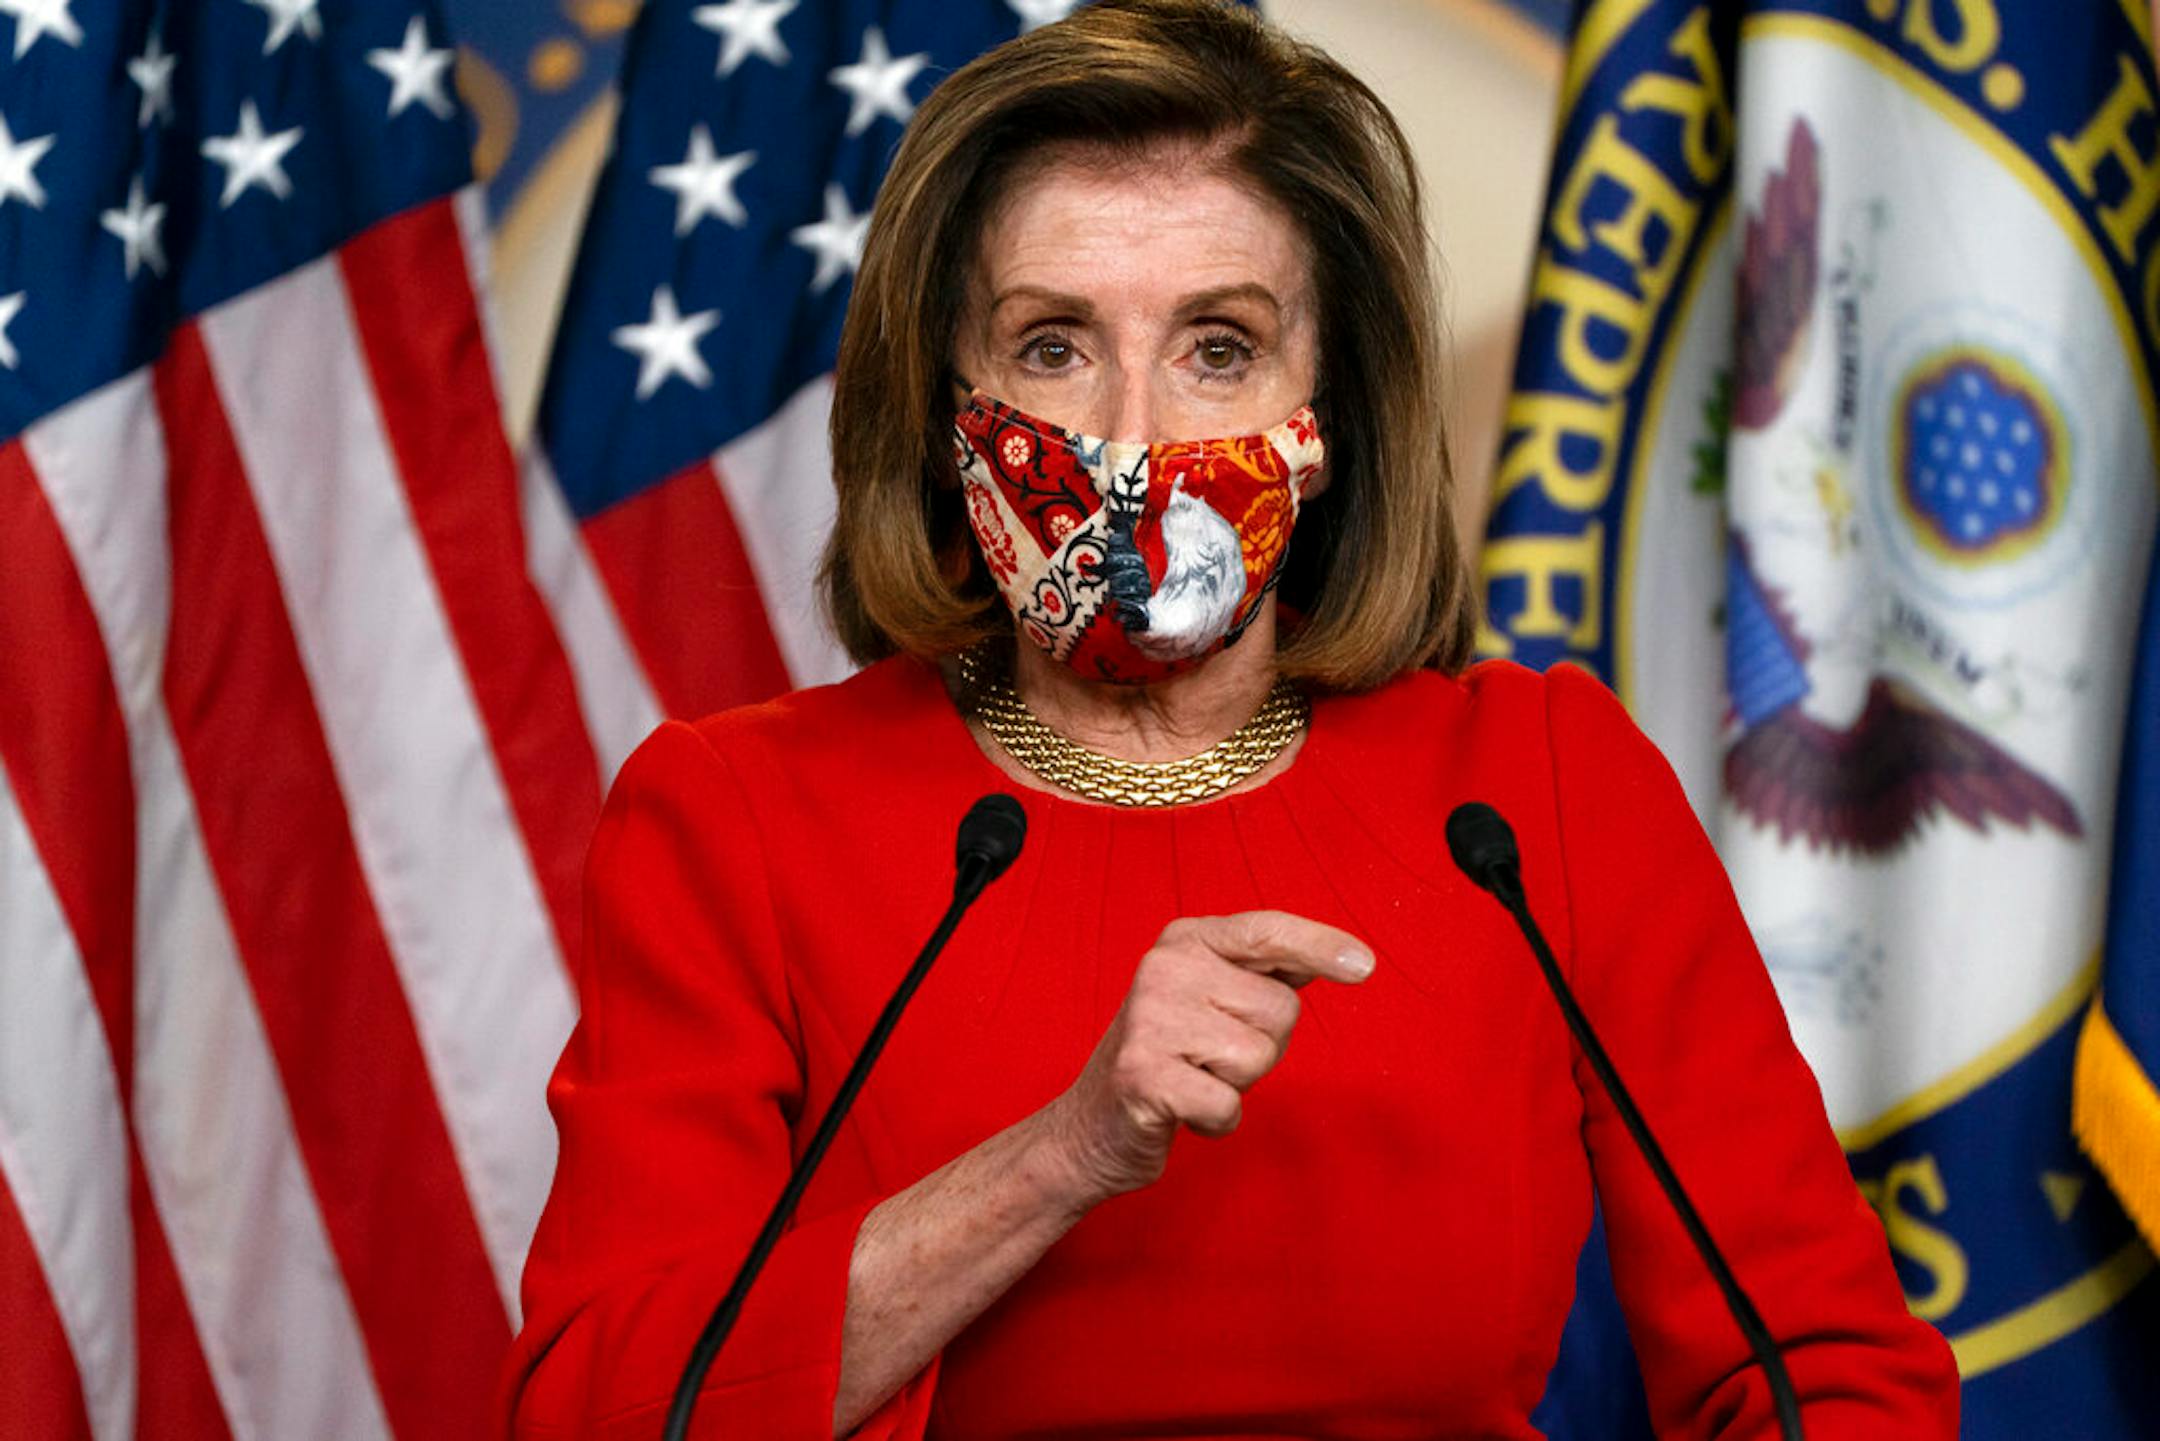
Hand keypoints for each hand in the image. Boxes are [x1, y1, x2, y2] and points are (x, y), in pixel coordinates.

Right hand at [1038, 911, 1373, 1204]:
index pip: (1266, 931)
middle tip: (1209, 1056)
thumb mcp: (1212, 996)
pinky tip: (1182, 1110)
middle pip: (1281, 1009)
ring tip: (1194, 1077)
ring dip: (1237, 1084)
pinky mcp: (1143, 1075)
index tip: (1364, 966)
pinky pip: (1228, 1105)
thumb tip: (1343, 955)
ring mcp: (1150, 1019)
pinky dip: (1217, 1121)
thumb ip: (1264, 973)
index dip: (1320, 945)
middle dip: (1262, 1046)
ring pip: (1259, 1056)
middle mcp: (1164, 967)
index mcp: (1186, 939)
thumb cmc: (1171, 1057)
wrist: (1093, 1124)